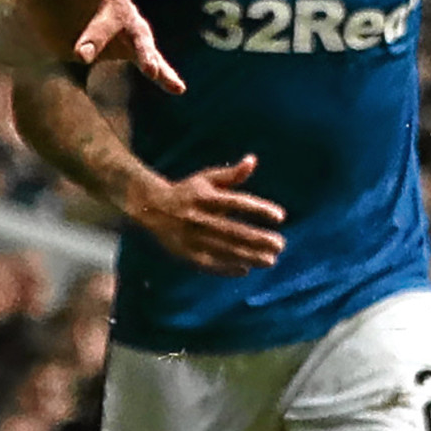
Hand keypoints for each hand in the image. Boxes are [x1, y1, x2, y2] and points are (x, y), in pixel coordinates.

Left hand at [18, 0, 180, 90]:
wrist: (35, 12)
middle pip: (116, 15)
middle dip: (99, 34)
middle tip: (81, 55)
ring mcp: (124, 23)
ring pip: (139, 38)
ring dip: (144, 54)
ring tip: (151, 70)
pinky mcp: (122, 47)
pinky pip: (146, 60)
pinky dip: (163, 74)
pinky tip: (177, 88)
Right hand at [127, 155, 286, 272]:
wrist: (150, 207)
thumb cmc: (186, 192)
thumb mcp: (206, 178)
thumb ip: (231, 174)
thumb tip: (252, 160)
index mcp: (205, 197)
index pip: (237, 203)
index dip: (259, 210)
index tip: (280, 217)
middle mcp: (198, 217)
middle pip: (233, 231)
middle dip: (258, 239)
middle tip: (280, 245)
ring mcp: (191, 237)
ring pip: (224, 250)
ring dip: (249, 256)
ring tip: (271, 260)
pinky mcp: (184, 253)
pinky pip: (208, 263)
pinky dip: (226, 268)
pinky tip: (245, 270)